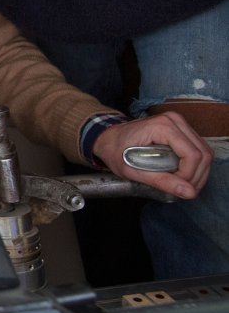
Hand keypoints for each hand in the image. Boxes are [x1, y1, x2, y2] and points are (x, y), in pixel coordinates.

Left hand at [93, 112, 212, 198]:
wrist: (108, 137)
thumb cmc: (116, 151)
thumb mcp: (133, 170)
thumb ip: (162, 181)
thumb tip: (189, 192)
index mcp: (162, 126)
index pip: (192, 155)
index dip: (189, 176)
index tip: (176, 187)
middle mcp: (174, 120)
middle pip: (203, 154)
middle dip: (196, 177)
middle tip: (182, 190)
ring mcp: (179, 123)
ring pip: (204, 152)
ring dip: (198, 173)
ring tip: (181, 184)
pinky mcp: (181, 129)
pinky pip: (198, 149)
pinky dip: (195, 166)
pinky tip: (182, 175)